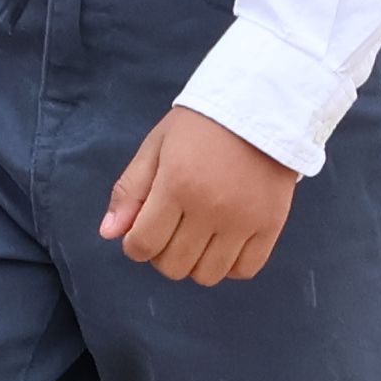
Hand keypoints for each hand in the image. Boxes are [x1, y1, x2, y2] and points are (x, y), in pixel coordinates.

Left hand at [102, 106, 299, 285]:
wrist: (262, 105)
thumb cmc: (201, 125)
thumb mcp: (156, 147)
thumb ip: (130, 190)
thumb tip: (109, 234)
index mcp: (176, 184)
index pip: (143, 245)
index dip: (134, 246)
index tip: (141, 231)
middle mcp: (210, 207)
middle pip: (174, 266)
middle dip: (162, 254)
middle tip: (170, 230)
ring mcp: (243, 220)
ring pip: (207, 275)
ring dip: (195, 263)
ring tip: (197, 237)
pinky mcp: (271, 225)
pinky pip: (245, 270)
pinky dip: (229, 265)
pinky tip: (223, 242)